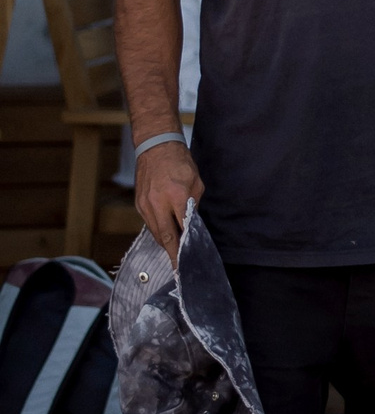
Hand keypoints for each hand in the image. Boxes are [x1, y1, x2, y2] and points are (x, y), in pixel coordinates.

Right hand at [133, 138, 202, 262]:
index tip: (188, 260)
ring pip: (155, 232)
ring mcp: (145, 205)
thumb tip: (191, 224)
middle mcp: (157, 203)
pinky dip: (158, 231)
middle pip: (165, 237)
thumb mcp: (195, 182)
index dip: (185, 247)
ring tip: (175, 253)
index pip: (181, 229)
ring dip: (166, 243)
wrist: (155, 146)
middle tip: (179, 267)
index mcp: (175, 196)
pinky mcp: (139, 204)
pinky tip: (166, 235)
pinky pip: (149, 223)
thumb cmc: (179, 162)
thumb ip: (193, 205)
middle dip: (173, 253)